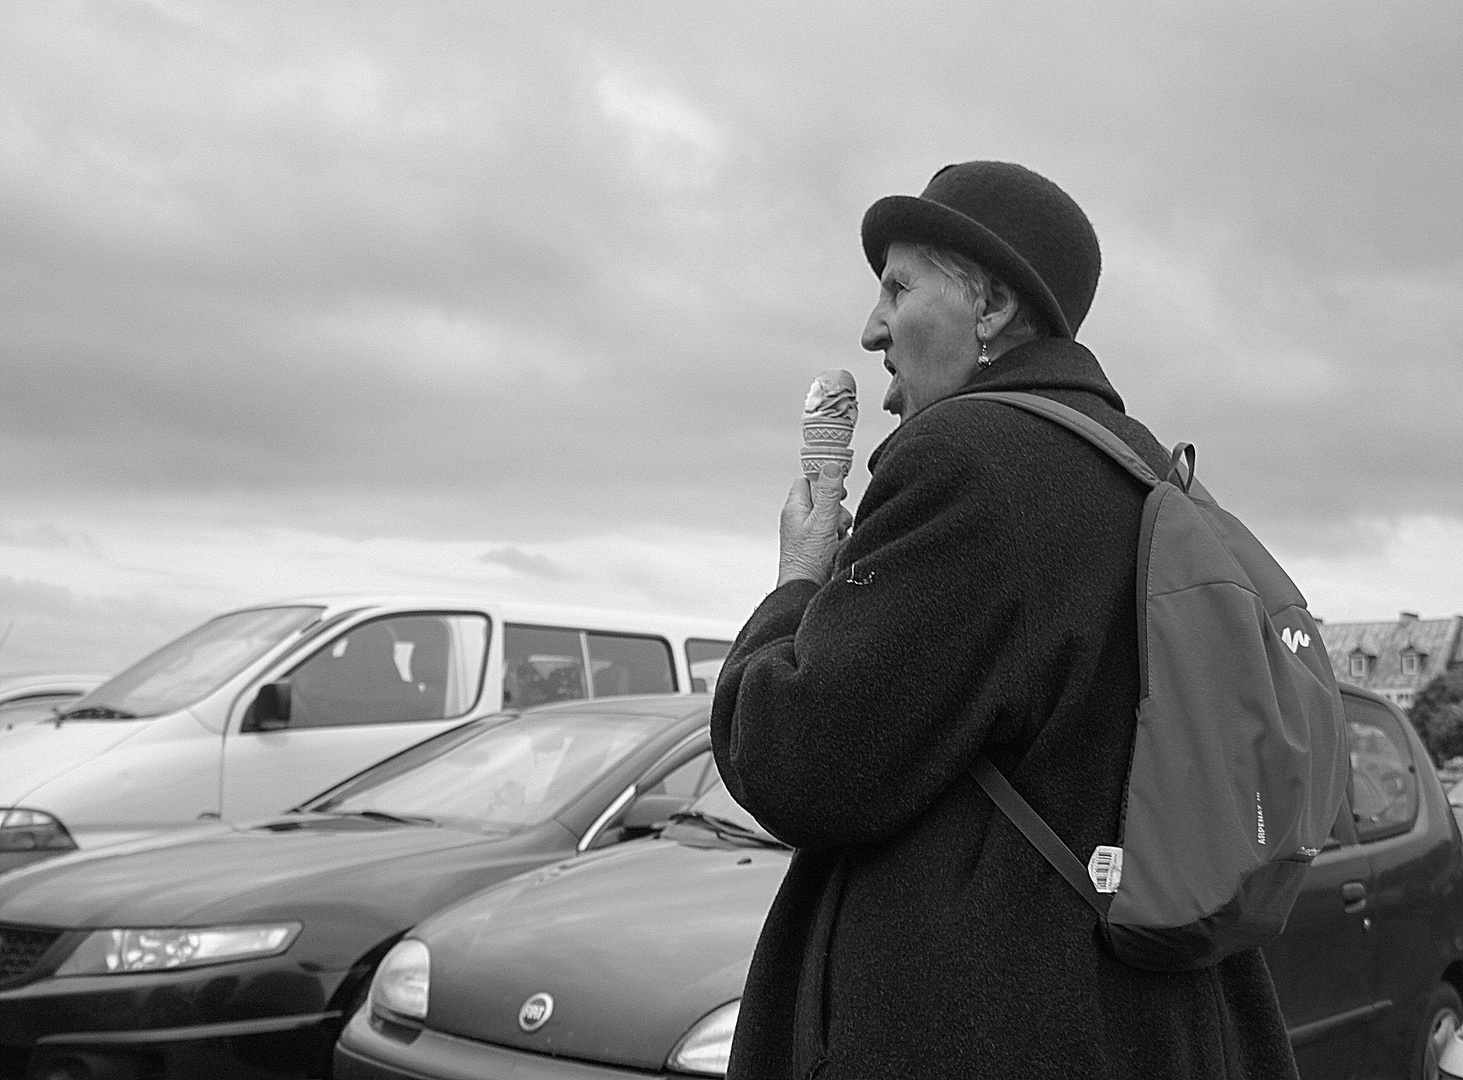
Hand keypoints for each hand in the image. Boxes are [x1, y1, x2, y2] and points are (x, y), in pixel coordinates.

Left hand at [778, 463, 853, 587]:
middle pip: (826, 499)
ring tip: (835, 540)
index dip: (823, 480)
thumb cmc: (807, 560)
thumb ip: (828, 493)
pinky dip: (841, 540)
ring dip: (841, 527)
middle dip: (837, 509)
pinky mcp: (820, 547)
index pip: (807, 480)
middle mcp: (800, 519)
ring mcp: (810, 534)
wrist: (806, 591)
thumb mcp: (822, 520)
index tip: (837, 485)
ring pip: (834, 518)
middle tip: (835, 521)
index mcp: (795, 508)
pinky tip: (838, 549)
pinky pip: (836, 535)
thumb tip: (831, 465)